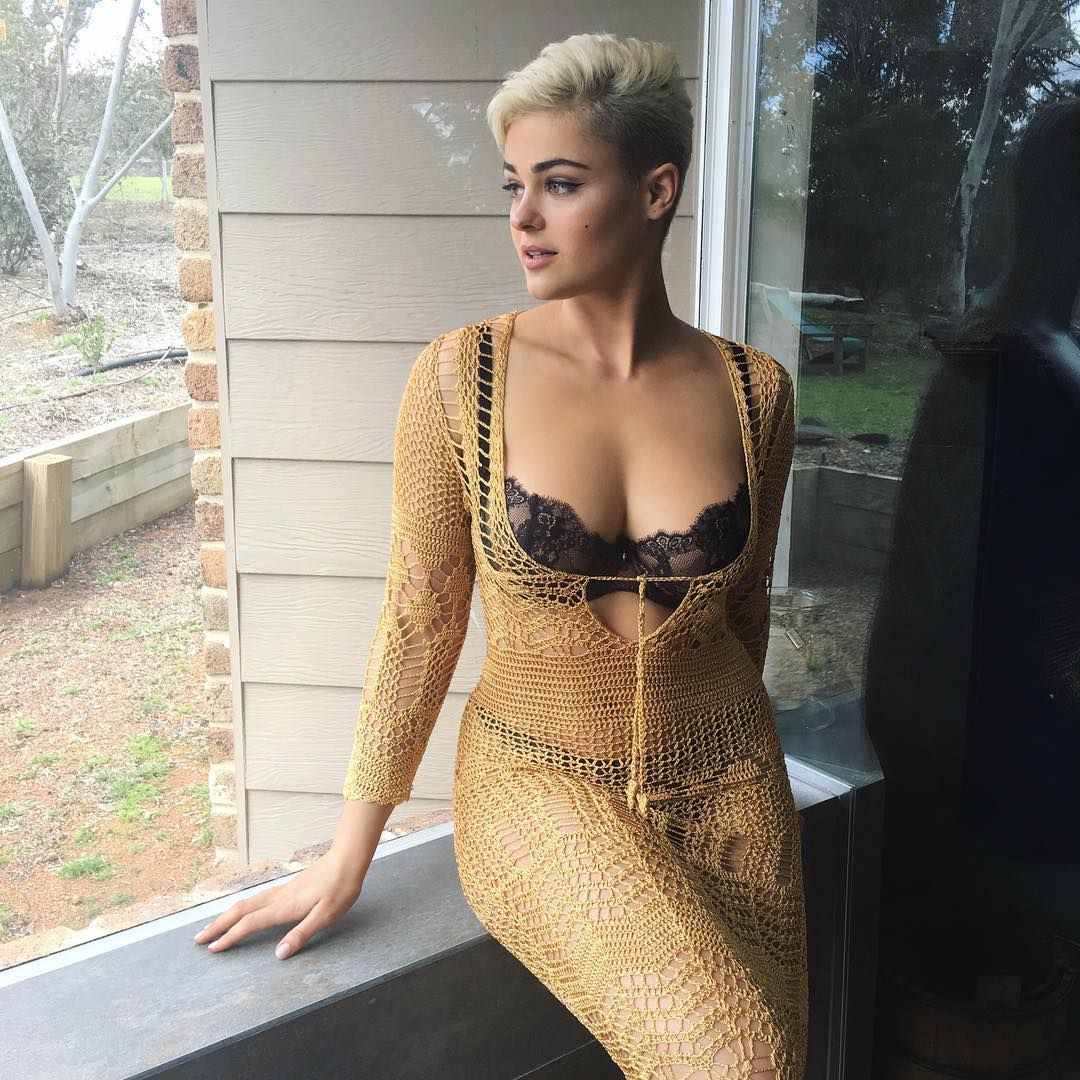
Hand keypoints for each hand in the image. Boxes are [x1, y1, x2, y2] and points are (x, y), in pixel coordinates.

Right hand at [193, 849, 365, 959]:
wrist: (348, 860)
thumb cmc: (340, 889)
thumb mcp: (326, 916)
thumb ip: (301, 934)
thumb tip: (278, 955)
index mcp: (285, 907)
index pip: (250, 924)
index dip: (230, 937)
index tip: (213, 949)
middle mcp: (278, 897)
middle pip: (241, 910)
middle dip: (219, 924)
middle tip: (199, 938)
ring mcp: (282, 890)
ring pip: (247, 902)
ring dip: (228, 915)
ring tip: (215, 926)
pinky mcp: (289, 886)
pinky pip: (257, 898)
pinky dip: (242, 907)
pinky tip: (244, 910)